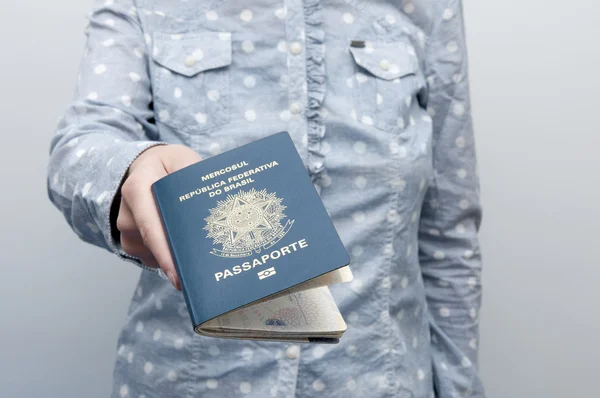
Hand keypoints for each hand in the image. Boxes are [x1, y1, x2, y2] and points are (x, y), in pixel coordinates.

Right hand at [116, 144, 201, 289]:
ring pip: (153, 255)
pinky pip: (152, 257)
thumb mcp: (181, 160)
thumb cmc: (166, 165)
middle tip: (204, 270)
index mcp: (136, 189)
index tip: (179, 275)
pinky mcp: (132, 243)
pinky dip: (169, 254)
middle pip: (153, 245)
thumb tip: (207, 202)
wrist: (145, 168)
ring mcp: (126, 231)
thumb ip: (191, 176)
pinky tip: (182, 245)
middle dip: (178, 258)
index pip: (150, 227)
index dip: (165, 253)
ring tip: (196, 243)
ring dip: (175, 254)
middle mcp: (126, 213)